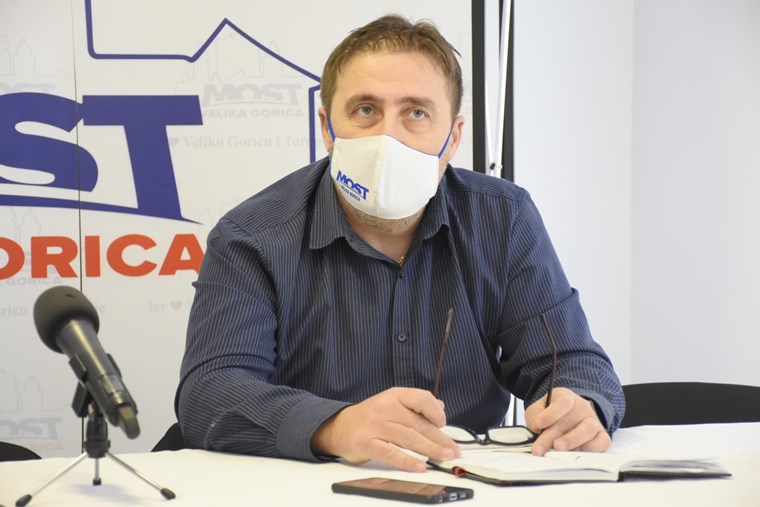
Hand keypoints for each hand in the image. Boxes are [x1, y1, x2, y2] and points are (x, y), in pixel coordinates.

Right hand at [311, 387, 460, 471]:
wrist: (339, 427)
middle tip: (453, 450)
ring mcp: (375, 426)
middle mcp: (385, 408)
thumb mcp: (392, 403)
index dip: (436, 412)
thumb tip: (440, 407)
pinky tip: (420, 466)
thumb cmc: (370, 417)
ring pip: (409, 438)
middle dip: (439, 438)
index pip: (421, 398)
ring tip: (444, 457)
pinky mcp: (367, 443)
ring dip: (430, 449)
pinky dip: (407, 461)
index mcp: (394, 395)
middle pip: (418, 423)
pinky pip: (391, 453)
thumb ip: (416, 405)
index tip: (444, 424)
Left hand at [524, 387, 610, 455]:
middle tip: (541, 448)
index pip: (562, 403)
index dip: (550, 414)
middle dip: (553, 436)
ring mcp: (593, 422)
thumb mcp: (538, 411)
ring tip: (558, 450)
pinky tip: (575, 454)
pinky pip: (601, 442)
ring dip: (572, 441)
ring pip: (588, 430)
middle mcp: (582, 408)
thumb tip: (536, 429)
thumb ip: (535, 418)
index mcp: (566, 397)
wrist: (567, 418)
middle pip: (572, 421)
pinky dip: (590, 449)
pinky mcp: (601, 436)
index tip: (537, 424)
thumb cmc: (550, 415)